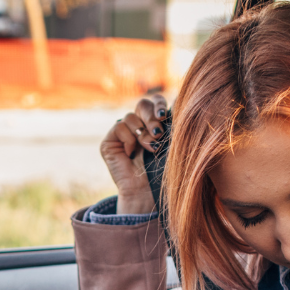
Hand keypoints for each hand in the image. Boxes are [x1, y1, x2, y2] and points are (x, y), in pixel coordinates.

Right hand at [99, 95, 165, 215]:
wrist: (148, 192)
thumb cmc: (164, 171)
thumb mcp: (172, 143)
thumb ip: (173, 121)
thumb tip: (180, 98)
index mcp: (154, 124)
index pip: (155, 102)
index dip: (159, 104)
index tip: (165, 115)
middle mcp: (138, 126)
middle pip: (143, 104)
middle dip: (152, 116)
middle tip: (158, 132)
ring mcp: (123, 133)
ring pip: (131, 116)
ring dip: (144, 133)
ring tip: (150, 149)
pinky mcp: (109, 141)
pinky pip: (119, 126)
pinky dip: (129, 139)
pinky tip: (132, 153)